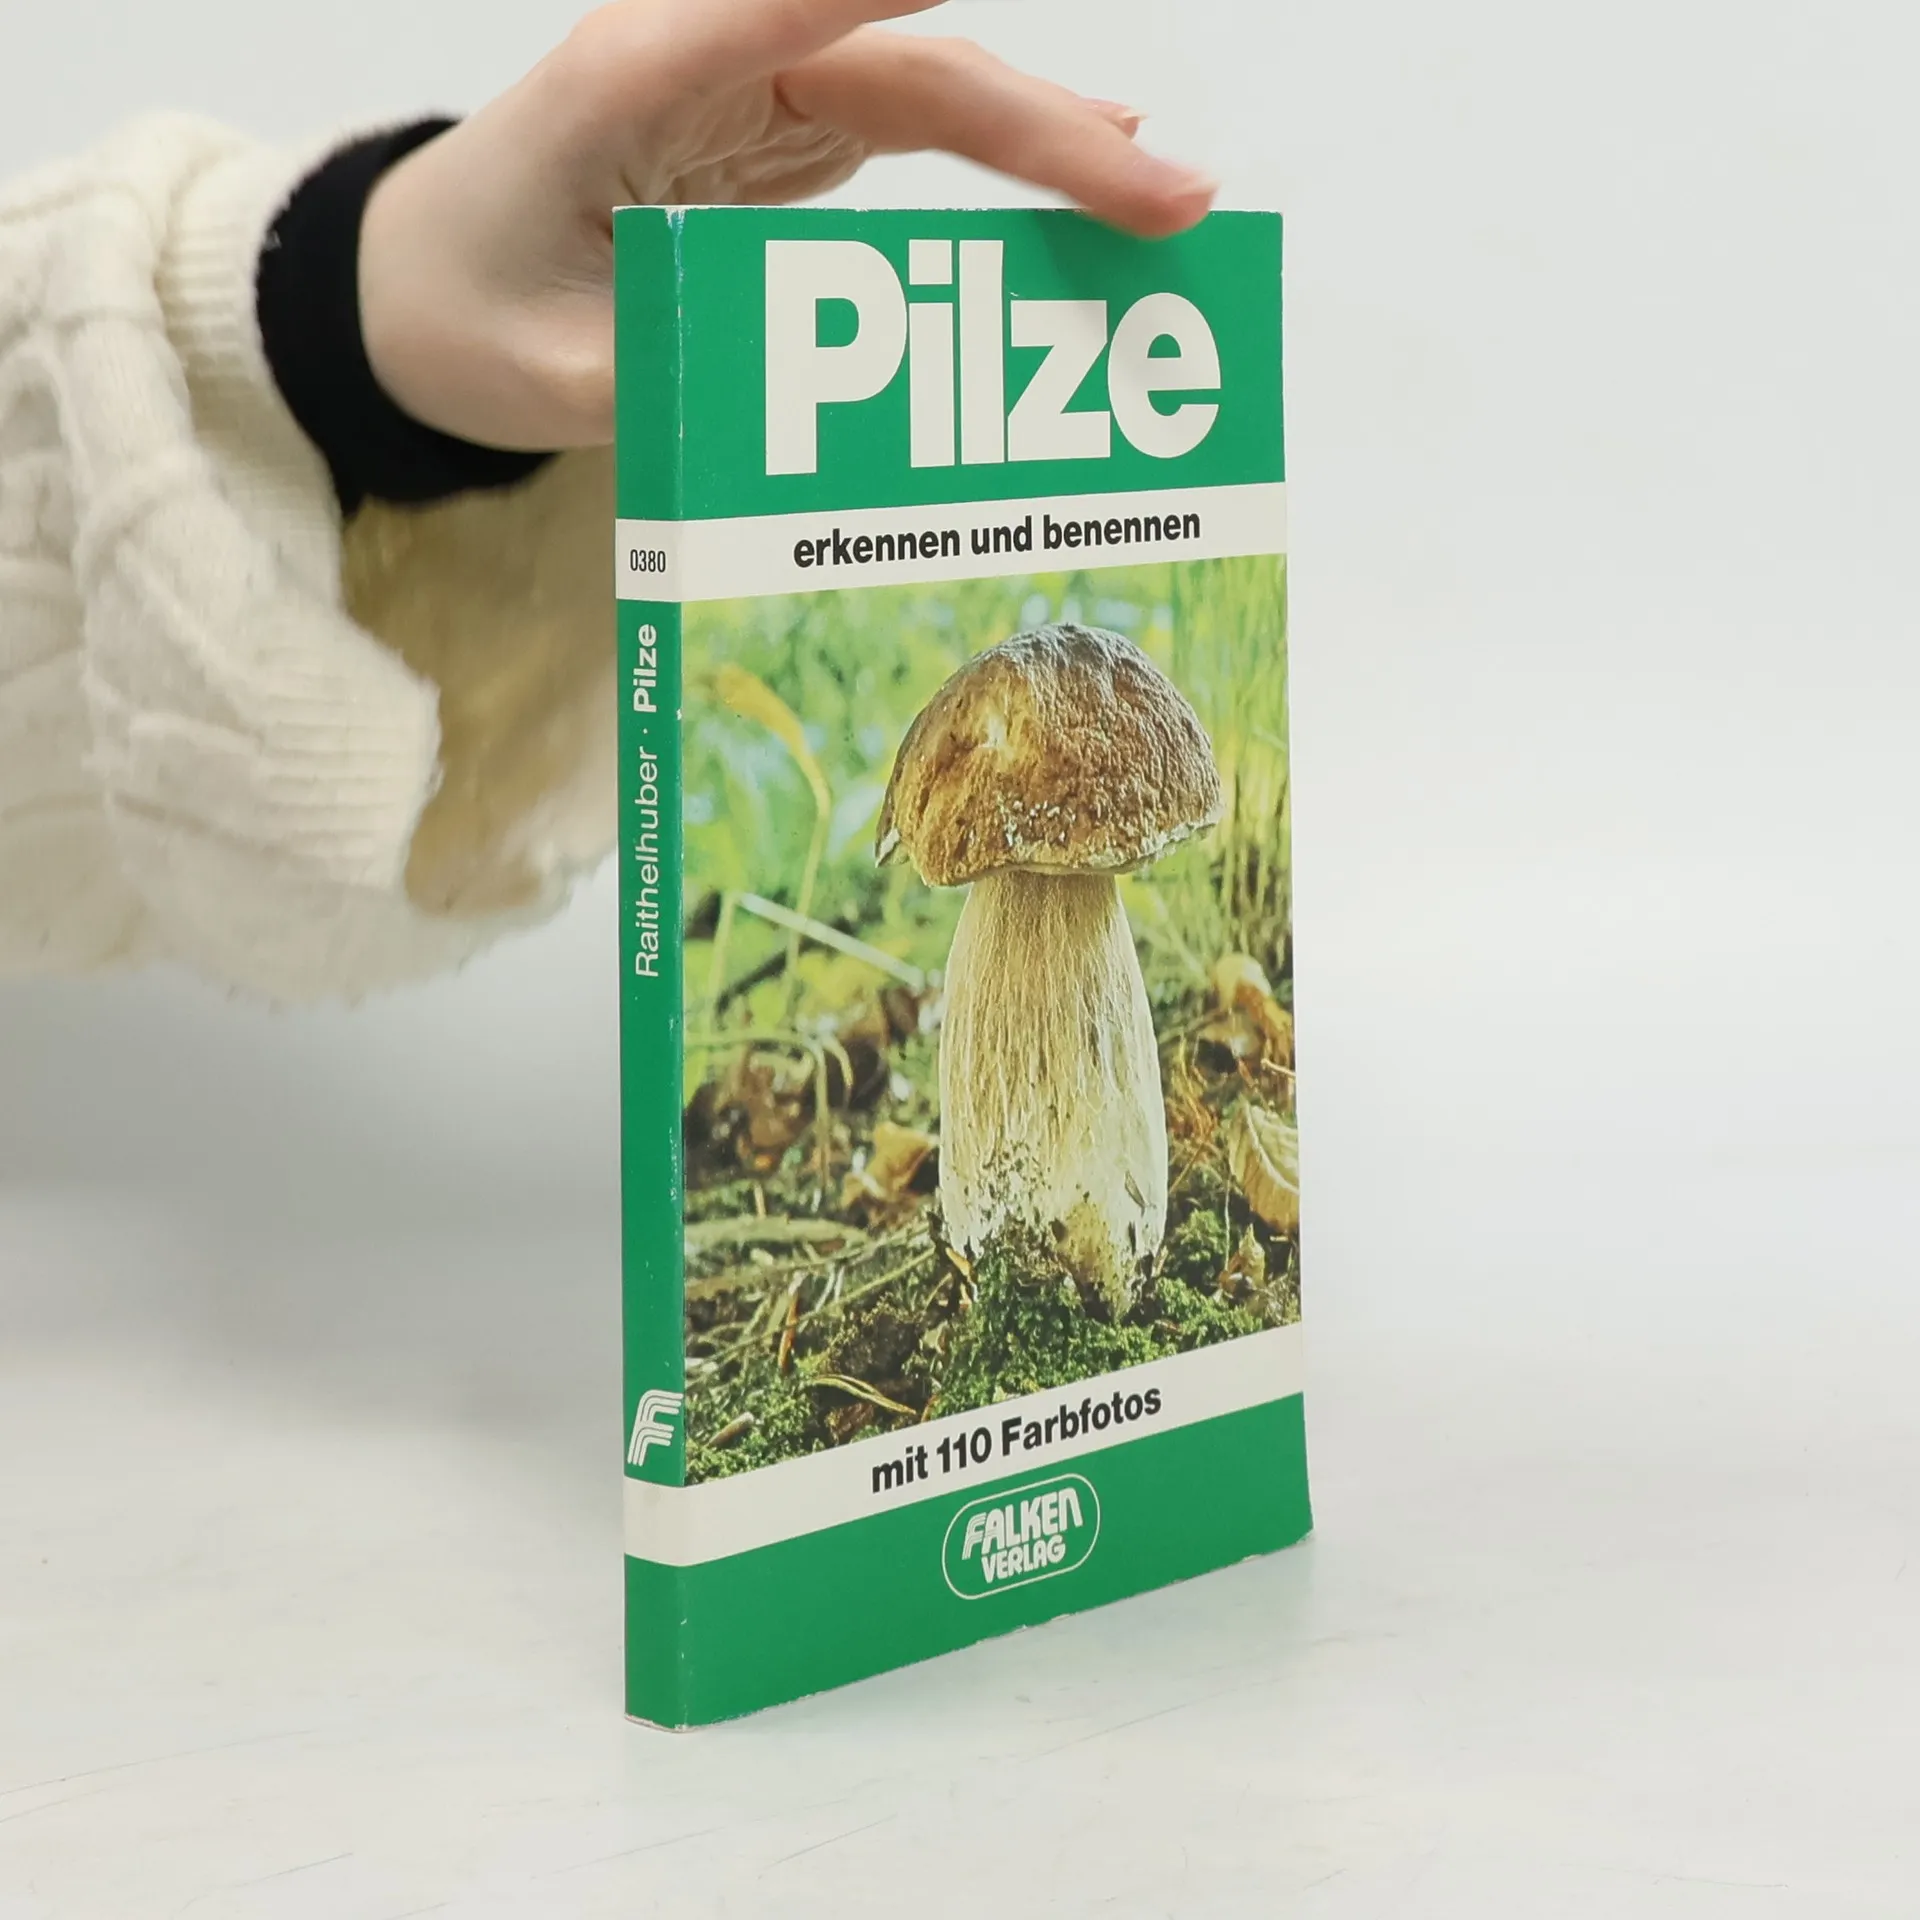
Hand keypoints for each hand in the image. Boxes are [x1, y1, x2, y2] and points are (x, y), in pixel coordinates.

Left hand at [356, 0, 1217, 451]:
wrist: (411, 285)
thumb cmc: (460, 309)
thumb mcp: (549, 375)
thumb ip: (674, 383)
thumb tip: (815, 428)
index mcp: (630, 86)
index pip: (783, 11)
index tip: (996, 3)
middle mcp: (705, 63)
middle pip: (905, 68)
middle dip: (1041, 128)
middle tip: (1168, 192)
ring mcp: (750, 94)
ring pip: (928, 91)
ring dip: (1046, 139)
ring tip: (1158, 191)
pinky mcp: (777, 137)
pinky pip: (910, 135)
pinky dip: (1000, 162)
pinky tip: (1079, 177)